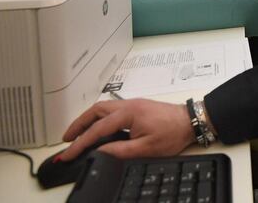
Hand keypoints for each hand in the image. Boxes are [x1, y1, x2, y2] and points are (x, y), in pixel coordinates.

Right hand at [59, 99, 194, 160]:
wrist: (191, 121)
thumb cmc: (172, 133)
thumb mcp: (145, 148)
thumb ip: (119, 150)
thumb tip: (99, 153)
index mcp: (128, 114)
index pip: (97, 129)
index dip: (79, 143)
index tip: (67, 154)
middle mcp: (128, 105)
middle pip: (95, 111)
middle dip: (78, 124)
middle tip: (66, 139)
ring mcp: (133, 104)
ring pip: (103, 109)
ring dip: (88, 120)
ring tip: (77, 134)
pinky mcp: (138, 107)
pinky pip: (112, 110)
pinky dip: (100, 118)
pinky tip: (98, 128)